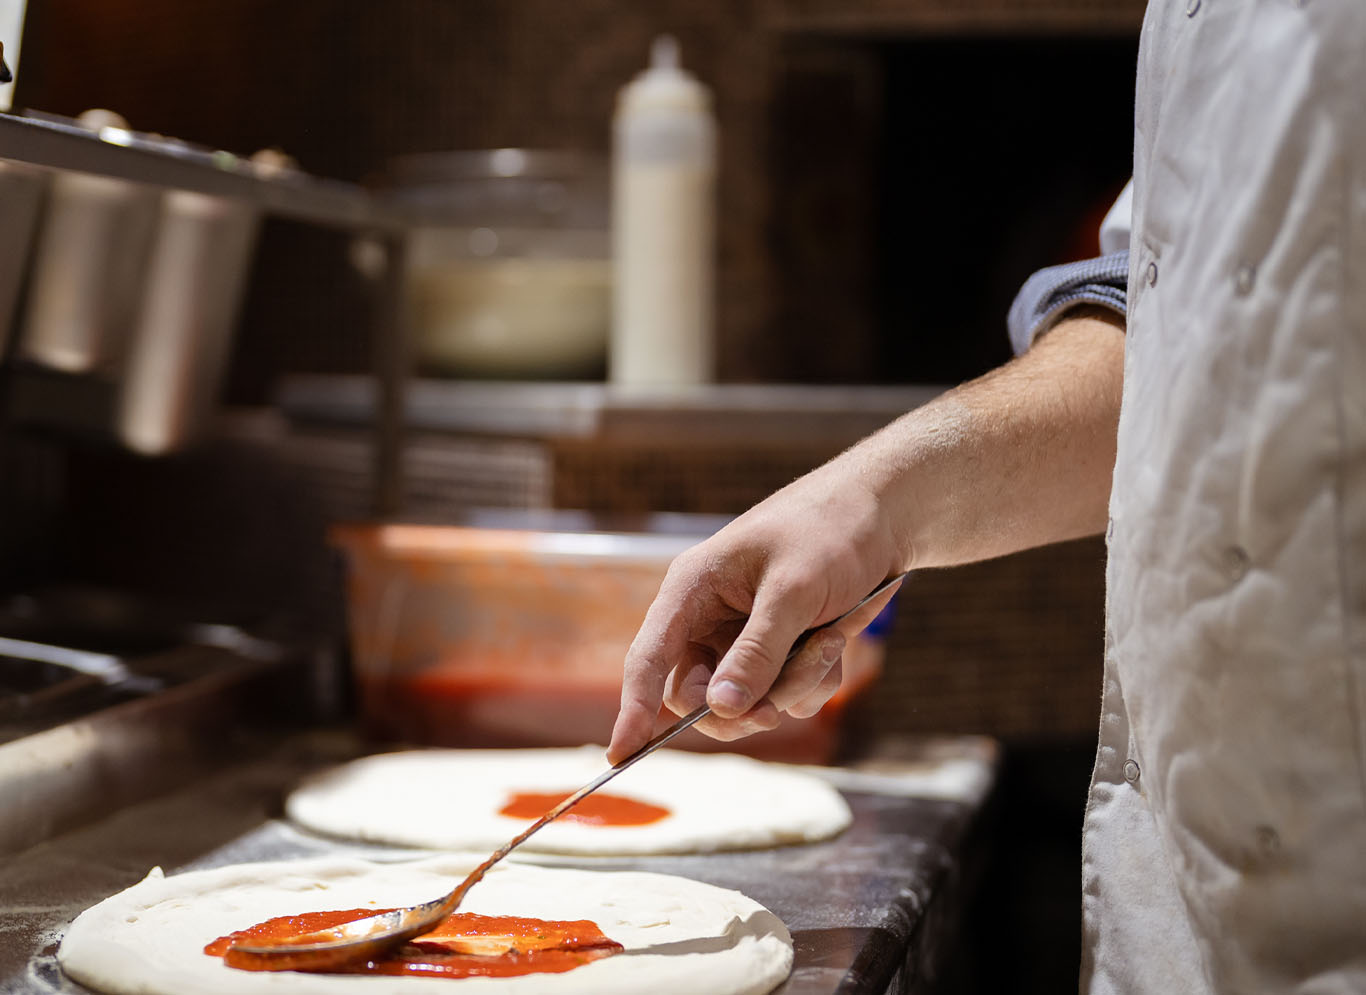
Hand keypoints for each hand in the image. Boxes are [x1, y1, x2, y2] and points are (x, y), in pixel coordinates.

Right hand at [606, 460, 904, 762]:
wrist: (884, 514)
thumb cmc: (830, 532)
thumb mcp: (794, 590)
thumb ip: (758, 650)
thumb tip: (722, 708)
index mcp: (692, 589)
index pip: (649, 659)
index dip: (632, 710)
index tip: (619, 756)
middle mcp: (709, 617)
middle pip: (698, 695)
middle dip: (742, 705)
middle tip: (771, 712)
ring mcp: (743, 636)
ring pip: (749, 700)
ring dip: (792, 686)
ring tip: (829, 639)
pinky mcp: (778, 649)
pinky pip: (785, 694)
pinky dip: (814, 679)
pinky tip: (837, 639)